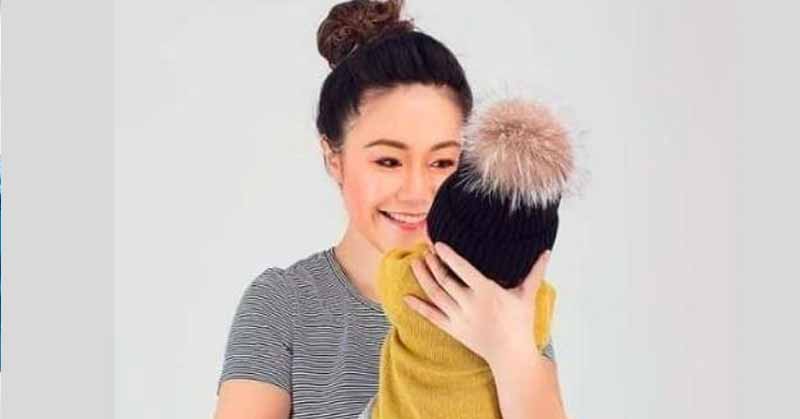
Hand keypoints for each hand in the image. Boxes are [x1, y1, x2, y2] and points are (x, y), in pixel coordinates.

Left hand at [404, 241, 551, 365]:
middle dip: (432, 264)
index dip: (448, 255)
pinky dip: (418, 307)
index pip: (462, 268)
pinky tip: (406, 298)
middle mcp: (469, 303)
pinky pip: (431, 317)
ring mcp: (459, 317)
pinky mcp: (453, 329)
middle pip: (444, 279)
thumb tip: (547, 252)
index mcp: (486, 291)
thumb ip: (535, 272)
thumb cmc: (520, 324)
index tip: (437, 244)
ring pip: (435, 294)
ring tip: (415, 263)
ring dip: (423, 278)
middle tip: (424, 250)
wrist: (511, 355)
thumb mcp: (527, 296)